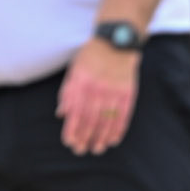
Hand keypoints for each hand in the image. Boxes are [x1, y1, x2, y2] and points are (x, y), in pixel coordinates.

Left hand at [56, 39, 139, 155]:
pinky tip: (114, 139)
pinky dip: (118, 129)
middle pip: (91, 120)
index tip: (70, 143)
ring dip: (102, 137)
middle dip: (85, 138)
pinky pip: (123, 115)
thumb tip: (61, 114)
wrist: (117, 40)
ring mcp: (114, 90)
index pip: (76, 113)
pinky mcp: (128, 91)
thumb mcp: (75, 69)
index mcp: (82, 83)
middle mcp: (98, 88)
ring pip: (107, 120)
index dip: (72, 130)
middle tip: (82, 150)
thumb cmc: (91, 56)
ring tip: (97, 148)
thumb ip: (68, 92)